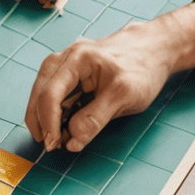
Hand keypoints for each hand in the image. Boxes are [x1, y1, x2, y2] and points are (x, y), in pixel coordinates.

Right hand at [26, 0, 194, 152]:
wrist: (155, 48)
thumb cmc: (142, 67)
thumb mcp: (124, 95)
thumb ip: (95, 118)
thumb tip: (71, 141)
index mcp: (77, 59)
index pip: (50, 94)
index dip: (48, 123)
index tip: (54, 145)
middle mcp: (65, 59)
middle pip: (39, 93)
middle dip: (40, 122)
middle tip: (50, 146)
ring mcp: (66, 65)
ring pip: (43, 94)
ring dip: (46, 118)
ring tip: (58, 138)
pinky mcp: (71, 74)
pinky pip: (56, 95)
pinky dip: (57, 112)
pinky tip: (65, 126)